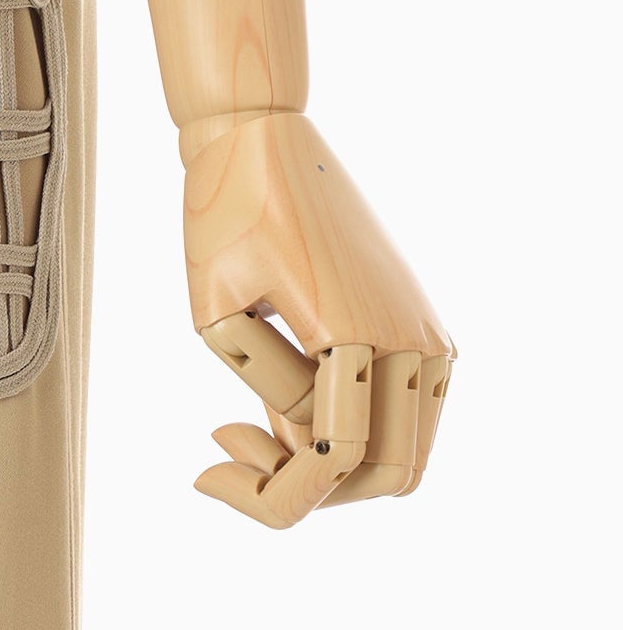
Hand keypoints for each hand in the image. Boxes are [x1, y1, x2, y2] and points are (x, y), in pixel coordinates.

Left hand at [181, 112, 455, 527]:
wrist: (261, 135)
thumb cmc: (224, 212)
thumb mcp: (217, 311)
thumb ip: (270, 387)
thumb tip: (313, 438)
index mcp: (355, 330)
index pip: (332, 461)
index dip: (265, 494)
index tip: (201, 469)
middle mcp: (411, 337)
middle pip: (384, 476)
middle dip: (307, 488)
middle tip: (231, 442)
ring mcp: (427, 330)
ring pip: (406, 453)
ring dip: (335, 462)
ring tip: (254, 418)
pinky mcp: (423, 321)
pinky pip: (408, 413)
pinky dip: (357, 427)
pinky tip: (289, 394)